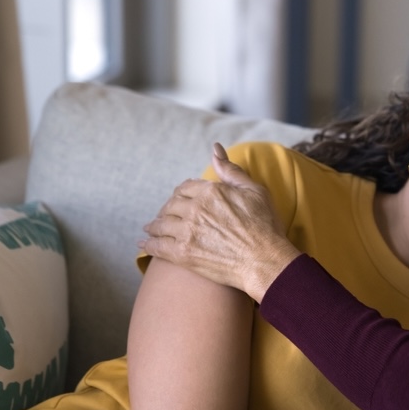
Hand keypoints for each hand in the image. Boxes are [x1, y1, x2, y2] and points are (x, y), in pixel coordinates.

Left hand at [140, 143, 301, 301]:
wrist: (264, 261)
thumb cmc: (265, 226)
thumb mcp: (254, 191)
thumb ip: (231, 170)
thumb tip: (215, 148)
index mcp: (210, 192)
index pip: (185, 187)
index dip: (182, 192)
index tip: (180, 198)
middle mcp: (194, 210)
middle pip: (170, 205)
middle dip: (167, 209)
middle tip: (165, 214)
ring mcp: (186, 232)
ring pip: (160, 225)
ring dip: (154, 226)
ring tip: (150, 228)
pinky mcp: (183, 254)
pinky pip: (157, 246)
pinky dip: (148, 244)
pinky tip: (143, 244)